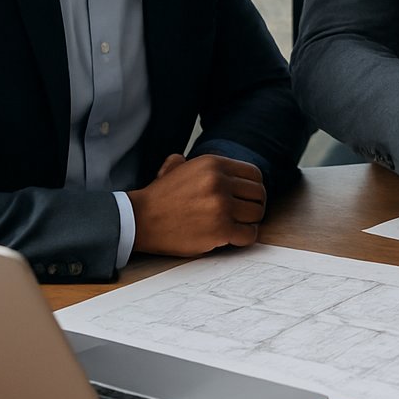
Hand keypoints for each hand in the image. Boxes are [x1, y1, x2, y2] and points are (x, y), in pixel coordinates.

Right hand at [127, 153, 266, 256]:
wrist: (139, 220)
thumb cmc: (158, 198)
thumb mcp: (173, 168)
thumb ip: (187, 162)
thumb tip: (184, 160)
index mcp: (213, 164)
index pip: (254, 174)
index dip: (253, 188)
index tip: (246, 198)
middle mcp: (220, 182)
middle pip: (259, 194)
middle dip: (253, 205)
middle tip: (243, 214)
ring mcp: (221, 206)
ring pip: (257, 214)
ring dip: (249, 222)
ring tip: (237, 225)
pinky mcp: (220, 229)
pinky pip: (250, 234)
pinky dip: (245, 237)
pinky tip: (233, 237)